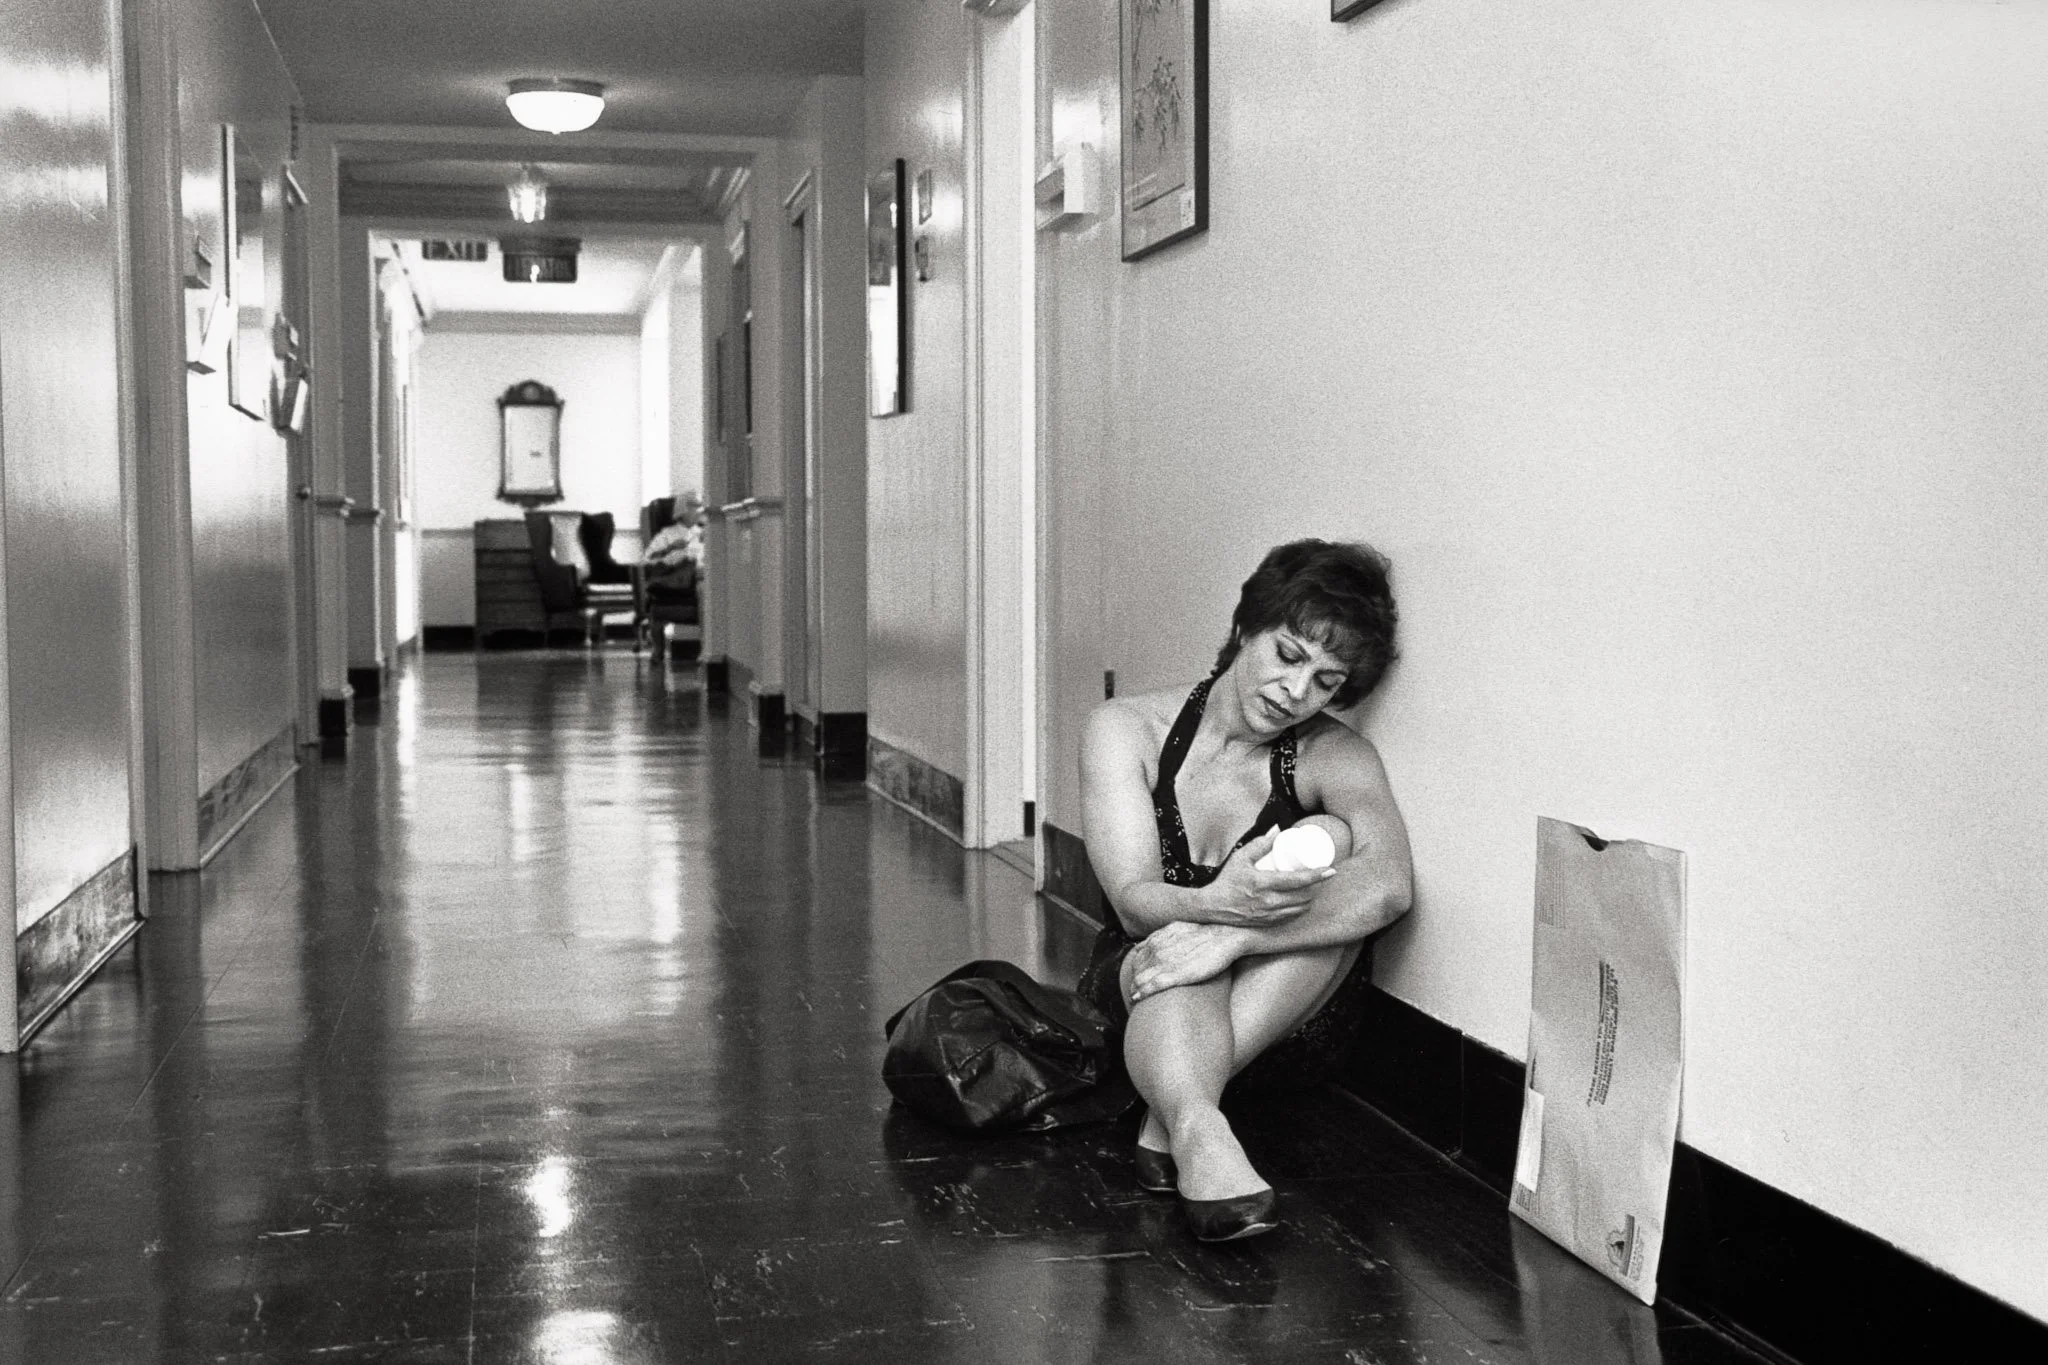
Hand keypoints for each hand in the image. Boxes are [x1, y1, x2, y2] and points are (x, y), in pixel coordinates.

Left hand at [1128, 922, 1248, 1002]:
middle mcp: (1158, 948)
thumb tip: (1150, 945)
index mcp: (1159, 939)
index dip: (1135, 968)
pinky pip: (1152, 985)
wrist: (1226, 936)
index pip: (1138, 956)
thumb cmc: (1207, 935)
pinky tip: (1138, 998)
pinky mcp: (1176, 974)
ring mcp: (1166, 961)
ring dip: (1135, 988)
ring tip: (1134, 997)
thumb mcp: (1180, 929)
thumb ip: (1164, 937)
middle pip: (1137, 968)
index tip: (1135, 977)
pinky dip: (1143, 992)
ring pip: (1140, 977)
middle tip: (1133, 991)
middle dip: (1133, 980)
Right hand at [1197, 830, 1334, 926]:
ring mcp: (1269, 915)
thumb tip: (1278, 830)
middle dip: (1316, 887)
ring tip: (1311, 888)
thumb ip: (1260, 844)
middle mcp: (1268, 902)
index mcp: (1263, 884)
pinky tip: (1300, 901)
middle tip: (1320, 876)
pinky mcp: (1268, 924)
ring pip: (1300, 909)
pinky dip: (1299, 909)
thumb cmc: (1227, 881)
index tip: (1331, 870)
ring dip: (1309, 898)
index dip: (1317, 875)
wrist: (1213, 908)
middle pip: (1304, 896)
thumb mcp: (1241, 858)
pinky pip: (1291, 917)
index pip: (1298, 881)